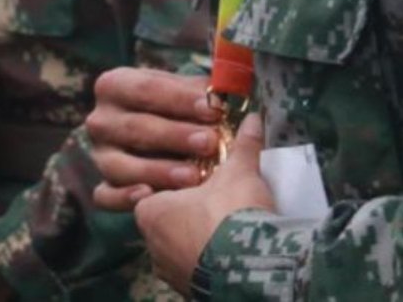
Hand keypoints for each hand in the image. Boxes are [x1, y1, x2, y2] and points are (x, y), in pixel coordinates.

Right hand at [86, 68, 222, 210]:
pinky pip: (106, 195)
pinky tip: (148, 196)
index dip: (180, 99)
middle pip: (135, 127)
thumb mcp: (184, 91)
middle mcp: (100, 120)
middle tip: (209, 142)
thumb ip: (202, 90)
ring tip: (193, 176)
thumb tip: (225, 93)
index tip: (213, 108)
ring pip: (120, 164)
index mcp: (114, 85)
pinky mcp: (102, 186)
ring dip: (157, 170)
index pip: (145, 88)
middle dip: (175, 135)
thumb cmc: (176, 109)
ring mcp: (99, 155)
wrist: (162, 135)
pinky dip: (123, 198)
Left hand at [133, 114, 274, 287]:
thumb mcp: (239, 173)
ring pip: (178, 250)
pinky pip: (194, 272)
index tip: (198, 181)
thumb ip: (243, 146)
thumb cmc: (231, 214)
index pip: (153, 191)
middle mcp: (151, 245)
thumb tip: (253, 118)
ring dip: (197, 241)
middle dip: (188, 214)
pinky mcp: (189, 292)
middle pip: (165, 221)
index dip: (177, 183)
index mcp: (149, 211)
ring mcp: (169, 272)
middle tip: (216, 205)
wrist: (249, 271)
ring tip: (227, 230)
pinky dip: (208, 263)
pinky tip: (229, 255)